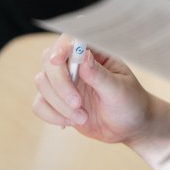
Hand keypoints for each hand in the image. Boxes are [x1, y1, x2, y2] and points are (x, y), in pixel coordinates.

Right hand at [33, 34, 154, 143]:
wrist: (129, 127)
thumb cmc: (130, 103)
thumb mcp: (119, 90)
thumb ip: (100, 75)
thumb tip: (83, 56)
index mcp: (96, 55)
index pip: (71, 42)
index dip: (61, 48)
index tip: (57, 60)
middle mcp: (76, 65)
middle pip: (49, 62)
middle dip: (60, 84)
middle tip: (78, 103)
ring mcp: (65, 82)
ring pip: (42, 84)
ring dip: (59, 104)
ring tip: (83, 117)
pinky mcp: (56, 101)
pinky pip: (39, 104)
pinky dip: (52, 115)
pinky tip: (71, 122)